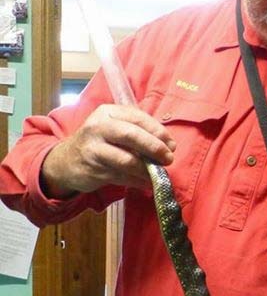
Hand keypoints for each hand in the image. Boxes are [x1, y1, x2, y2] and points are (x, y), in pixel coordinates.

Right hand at [41, 104, 176, 197]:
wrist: (65, 161)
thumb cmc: (98, 143)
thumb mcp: (114, 128)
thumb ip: (138, 132)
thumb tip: (168, 145)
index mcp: (107, 112)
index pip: (138, 118)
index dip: (158, 131)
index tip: (171, 144)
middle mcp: (98, 127)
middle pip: (131, 135)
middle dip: (154, 148)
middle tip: (168, 159)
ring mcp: (93, 149)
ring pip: (127, 160)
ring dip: (147, 169)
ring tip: (157, 174)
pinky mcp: (92, 169)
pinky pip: (121, 177)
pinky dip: (137, 181)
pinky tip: (146, 183)